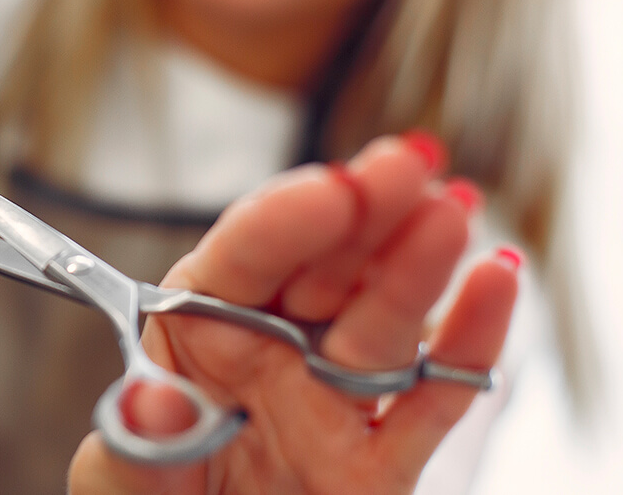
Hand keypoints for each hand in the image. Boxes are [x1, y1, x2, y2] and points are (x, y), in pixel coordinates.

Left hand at [68, 134, 518, 493]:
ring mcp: (331, 400)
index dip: (285, 220)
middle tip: (411, 160)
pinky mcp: (381, 463)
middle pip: (324, 269)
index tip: (330, 191)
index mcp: (198, 334)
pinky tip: (497, 283)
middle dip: (367, 212)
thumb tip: (151, 404)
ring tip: (453, 208)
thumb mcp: (125, 474)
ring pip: (383, 323)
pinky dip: (469, 346)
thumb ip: (144, 437)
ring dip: (419, 266)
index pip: (242, 260)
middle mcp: (272, 353)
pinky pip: (432, 399)